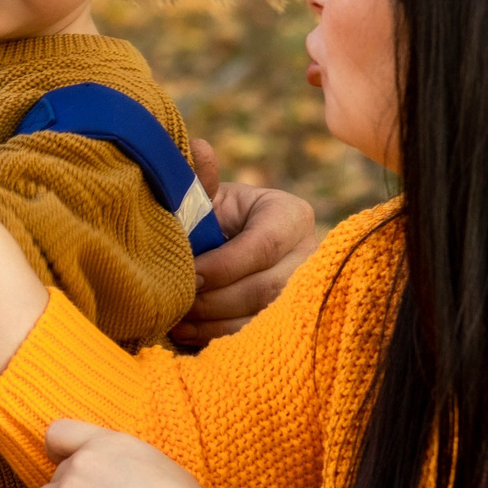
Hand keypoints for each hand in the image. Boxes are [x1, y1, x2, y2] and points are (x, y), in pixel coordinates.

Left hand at [172, 183, 318, 347]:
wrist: (227, 242)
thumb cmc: (213, 217)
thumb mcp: (208, 196)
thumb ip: (200, 180)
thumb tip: (200, 150)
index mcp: (290, 215)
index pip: (262, 246)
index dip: (223, 266)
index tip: (189, 275)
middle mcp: (308, 254)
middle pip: (266, 289)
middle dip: (215, 300)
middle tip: (179, 303)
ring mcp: (304, 291)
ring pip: (264, 318)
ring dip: (215, 324)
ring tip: (178, 321)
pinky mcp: (291, 319)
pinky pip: (259, 337)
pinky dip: (219, 338)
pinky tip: (188, 332)